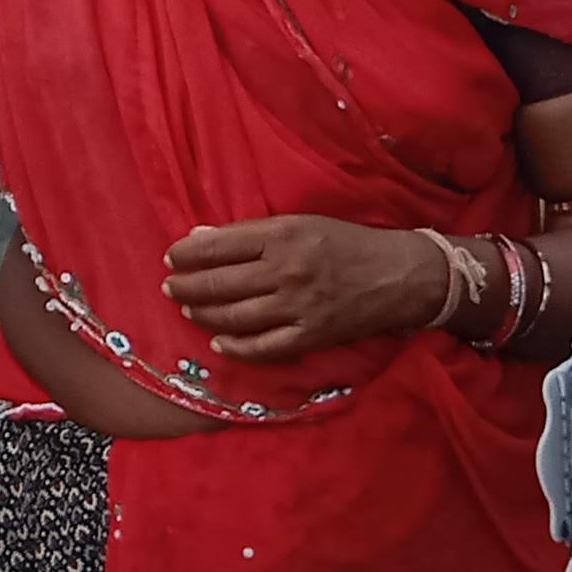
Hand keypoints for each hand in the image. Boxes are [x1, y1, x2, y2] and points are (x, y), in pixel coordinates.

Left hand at [162, 214, 451, 361]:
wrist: (401, 275)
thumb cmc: (347, 242)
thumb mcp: (300, 224)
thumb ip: (249, 233)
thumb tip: (200, 238)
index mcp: (281, 236)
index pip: (217, 246)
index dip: (187, 254)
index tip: (171, 258)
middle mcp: (286, 271)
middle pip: (219, 284)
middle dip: (186, 287)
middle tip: (170, 288)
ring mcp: (298, 307)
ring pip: (234, 317)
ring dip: (203, 316)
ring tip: (188, 311)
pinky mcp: (312, 336)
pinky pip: (264, 348)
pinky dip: (236, 347)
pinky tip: (219, 343)